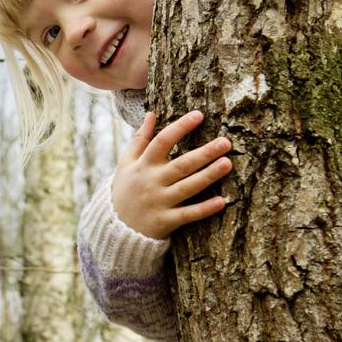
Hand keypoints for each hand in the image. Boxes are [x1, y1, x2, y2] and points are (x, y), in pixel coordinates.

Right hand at [112, 111, 231, 239]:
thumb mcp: (126, 163)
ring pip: (187, 188)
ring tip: (227, 163)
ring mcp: (159, 202)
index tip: (199, 115)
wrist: (115, 227)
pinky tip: (222, 201)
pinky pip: (187, 215)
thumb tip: (151, 114)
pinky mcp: (165, 221)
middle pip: (181, 165)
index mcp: (143, 165)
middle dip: (204, 153)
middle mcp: (152, 182)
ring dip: (208, 176)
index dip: (180, 127)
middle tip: (225, 142)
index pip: (162, 141)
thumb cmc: (126, 189)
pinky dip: (204, 209)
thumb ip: (139, 139)